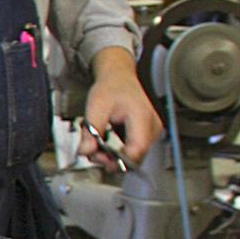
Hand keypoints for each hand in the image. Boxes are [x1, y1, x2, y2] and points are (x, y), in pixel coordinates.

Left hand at [83, 50, 161, 168]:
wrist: (120, 77)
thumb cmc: (112, 88)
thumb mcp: (96, 106)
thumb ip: (91, 130)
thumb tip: (86, 151)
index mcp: (143, 118)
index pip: (137, 150)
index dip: (117, 160)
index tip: (98, 158)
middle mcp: (153, 127)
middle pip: (136, 157)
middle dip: (111, 160)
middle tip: (92, 153)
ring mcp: (152, 132)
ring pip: (135, 157)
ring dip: (114, 157)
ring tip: (96, 146)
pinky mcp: (147, 135)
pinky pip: (133, 151)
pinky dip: (118, 152)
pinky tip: (105, 144)